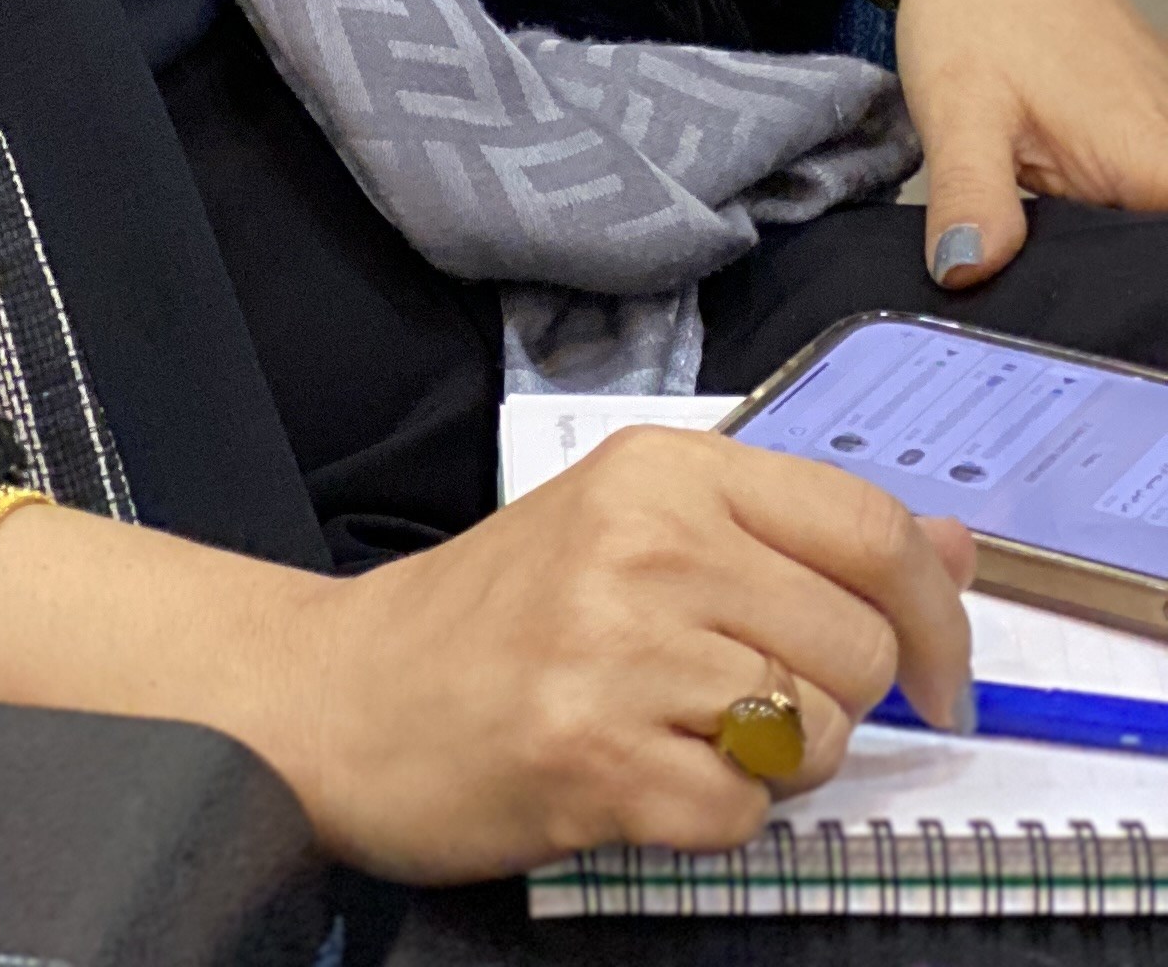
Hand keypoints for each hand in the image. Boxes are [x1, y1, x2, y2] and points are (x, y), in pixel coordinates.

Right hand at [0, 430, 974, 886]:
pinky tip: (635, 779)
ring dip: (767, 763)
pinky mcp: (594, 757)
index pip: (865, 524)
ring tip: (672, 733)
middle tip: (733, 704)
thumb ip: (790, 534)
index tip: (938, 674)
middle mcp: (642, 541)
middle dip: (826, 702)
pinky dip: (708, 821)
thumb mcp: (635, 530)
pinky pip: (742, 817)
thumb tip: (949, 546)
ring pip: (813, 734)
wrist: (342, 696)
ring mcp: (615, 648)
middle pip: (853, 647)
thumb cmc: (494, 618)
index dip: (935, 611)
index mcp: (659, 469)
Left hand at [853, 0, 1167, 289]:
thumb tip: (968, 275)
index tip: (1090, 317)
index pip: (1160, 270)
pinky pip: (1140, 193)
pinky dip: (1103, 212)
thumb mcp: (958, 111)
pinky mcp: (1150, 127)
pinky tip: (1051, 213)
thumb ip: (973, 200)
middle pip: (1154, 256)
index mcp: (1156, 165)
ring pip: (1145, 226)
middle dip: (1111, 282)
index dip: (1129, 299)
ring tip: (1040, 240)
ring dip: (1104, 248)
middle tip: (1044, 286)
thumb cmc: (975, 5)